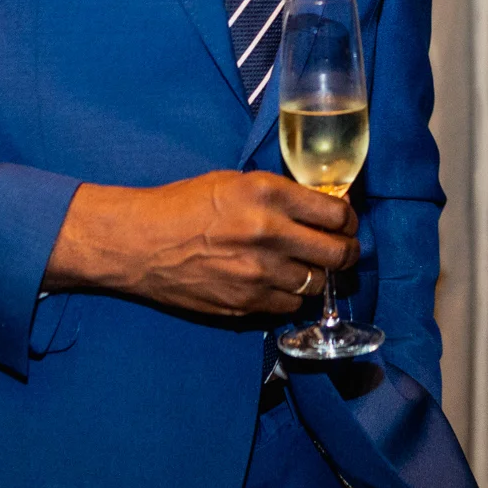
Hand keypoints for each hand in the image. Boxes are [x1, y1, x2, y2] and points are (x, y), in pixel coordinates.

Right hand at [43, 171, 358, 316]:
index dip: (347, 219)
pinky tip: (280, 284)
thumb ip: (279, 195)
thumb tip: (320, 208)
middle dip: (348, 251)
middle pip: (338, 253)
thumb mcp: (234, 182)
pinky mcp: (245, 304)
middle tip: (343, 249)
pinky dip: (291, 296)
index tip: (344, 222)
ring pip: (317, 283)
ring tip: (308, 266)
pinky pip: (290, 305)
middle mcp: (269, 233)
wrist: (139, 243)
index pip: (336, 213)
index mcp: (267, 194)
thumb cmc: (183, 205)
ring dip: (318, 275)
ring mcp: (258, 273)